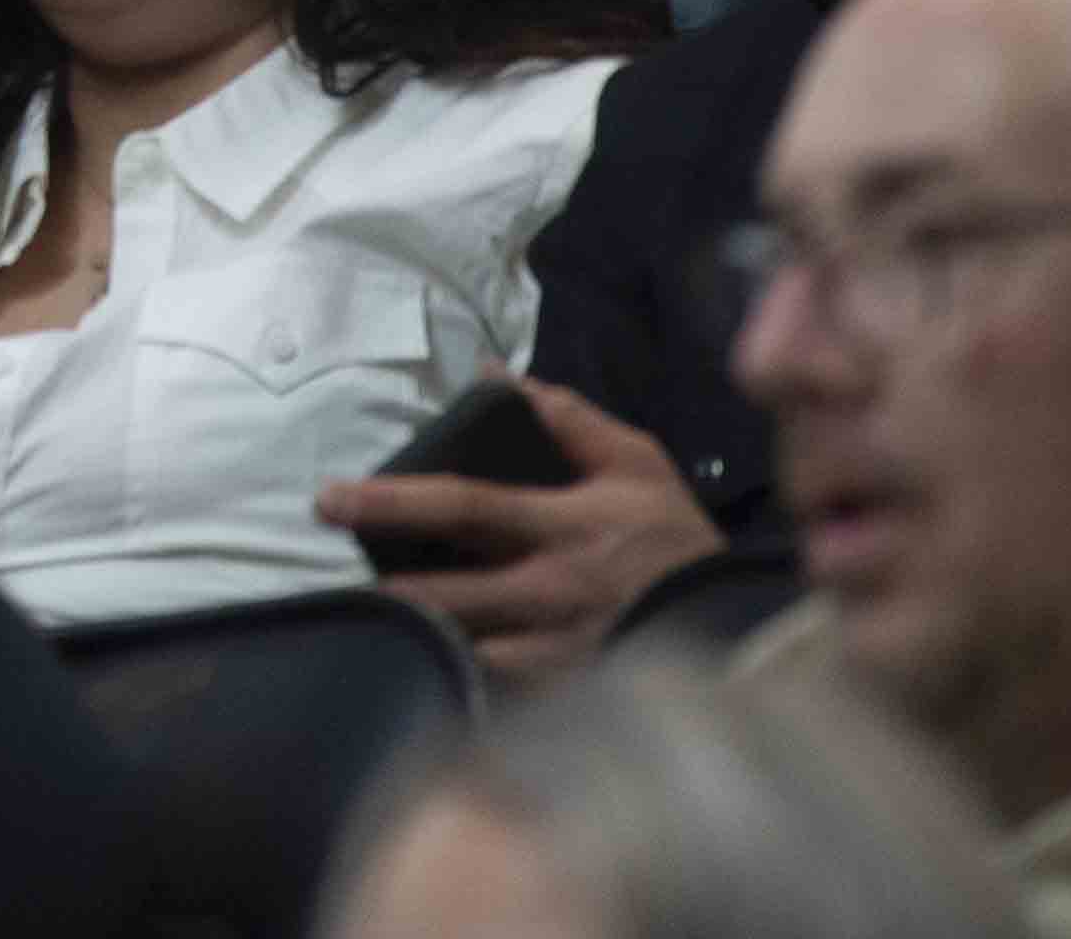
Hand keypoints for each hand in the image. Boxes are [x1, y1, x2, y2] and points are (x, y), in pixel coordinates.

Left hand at [309, 381, 720, 678]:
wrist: (741, 627)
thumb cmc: (677, 538)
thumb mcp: (636, 461)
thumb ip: (565, 417)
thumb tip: (494, 374)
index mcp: (565, 527)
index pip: (465, 508)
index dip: (392, 502)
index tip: (330, 498)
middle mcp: (554, 593)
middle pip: (448, 596)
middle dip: (385, 589)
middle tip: (335, 579)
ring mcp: (560, 653)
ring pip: (466, 653)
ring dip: (416, 641)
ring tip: (371, 625)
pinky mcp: (569, 695)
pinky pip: (500, 694)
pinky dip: (461, 680)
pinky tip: (428, 667)